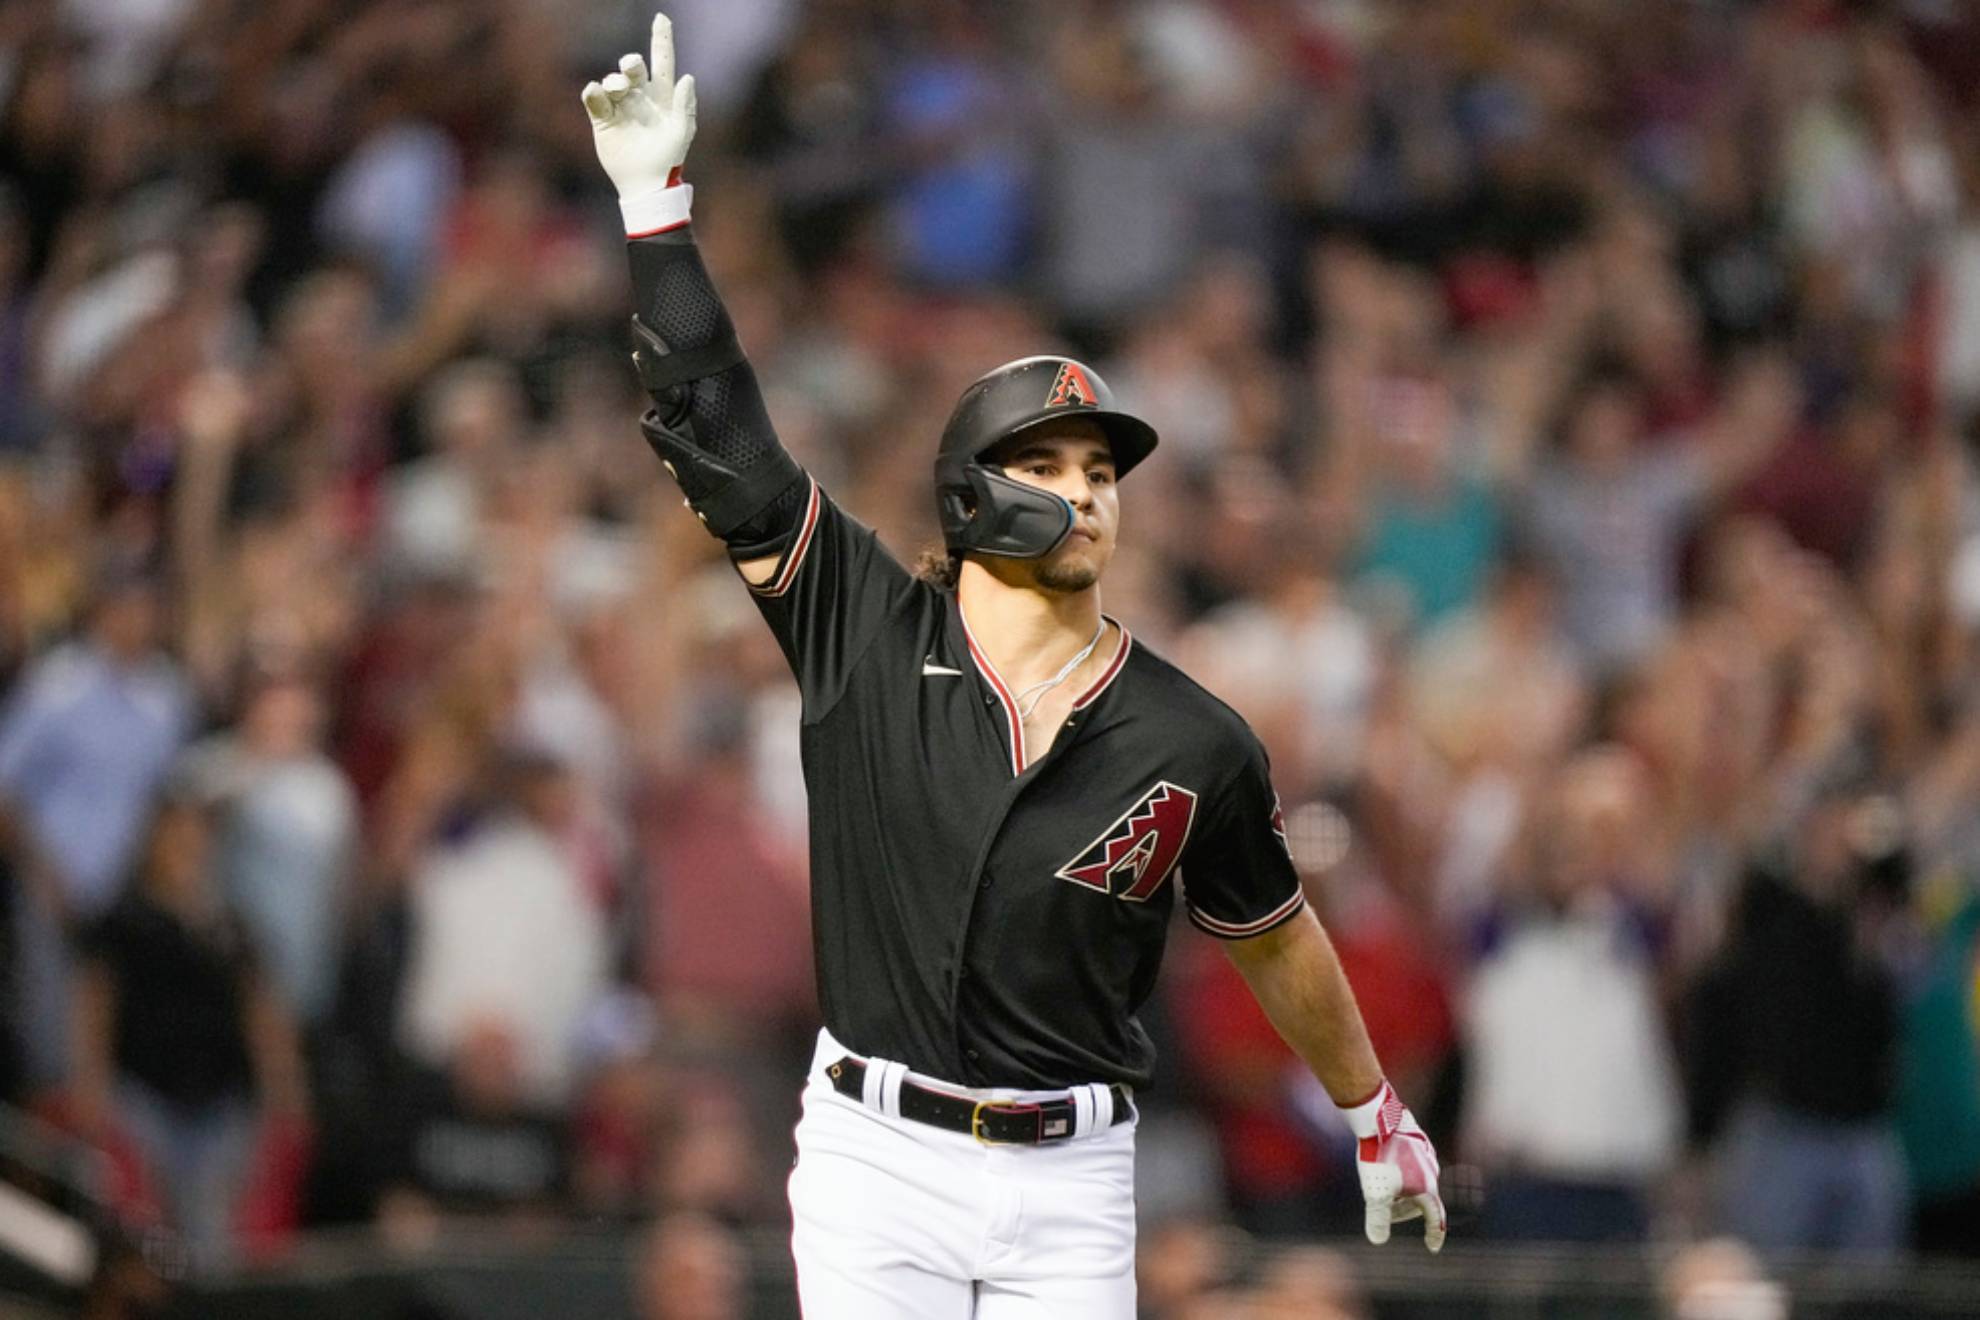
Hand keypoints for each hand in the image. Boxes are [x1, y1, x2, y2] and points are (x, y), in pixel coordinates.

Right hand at [581, 13, 697, 205]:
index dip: (662, 40)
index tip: (662, 18)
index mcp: (662, 97)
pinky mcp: (603, 119)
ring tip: (617, 90)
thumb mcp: (682, 132)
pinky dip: (594, 92)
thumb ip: (685, 105)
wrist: (646, 184)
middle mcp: (640, 97)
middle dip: (631, 63)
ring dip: (614, 81)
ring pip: (612, 80)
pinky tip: (598, 94)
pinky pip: (594, 97)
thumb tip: (687, 77)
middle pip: (633, 68)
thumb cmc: (669, 159)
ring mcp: (621, 107)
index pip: (663, 62)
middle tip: (632, 69)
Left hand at [1343, 1079, 1445, 1251]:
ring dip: (1404, 1192)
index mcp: (1427, 1189)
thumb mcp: (1375, 1193)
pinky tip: (1389, 1168)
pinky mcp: (1418, 1140)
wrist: (1379, 1119)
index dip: (1433, 1234)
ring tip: (1384, 1190)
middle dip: (1405, 1210)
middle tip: (1385, 1213)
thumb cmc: (1379, 1158)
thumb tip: (1377, 1241)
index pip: (1434, 1218)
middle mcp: (1432, 1173)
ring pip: (1418, 1181)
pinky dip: (1403, 1173)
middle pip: (1422, 1201)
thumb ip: (1378, 1218)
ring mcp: (1427, 1155)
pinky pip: (1414, 1164)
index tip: (1433, 1246)